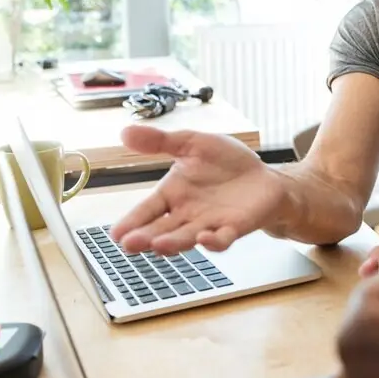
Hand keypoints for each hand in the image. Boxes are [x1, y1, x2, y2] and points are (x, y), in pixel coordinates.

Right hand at [109, 127, 282, 254]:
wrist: (262, 175)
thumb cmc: (225, 163)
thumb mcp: (192, 143)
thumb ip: (160, 142)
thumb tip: (125, 132)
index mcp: (172, 194)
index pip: (147, 209)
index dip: (132, 221)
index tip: (115, 233)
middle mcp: (186, 213)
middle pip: (161, 229)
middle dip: (145, 237)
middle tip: (130, 243)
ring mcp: (209, 223)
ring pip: (186, 237)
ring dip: (172, 243)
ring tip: (158, 245)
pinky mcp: (233, 228)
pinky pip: (221, 238)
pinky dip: (213, 241)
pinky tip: (205, 238)